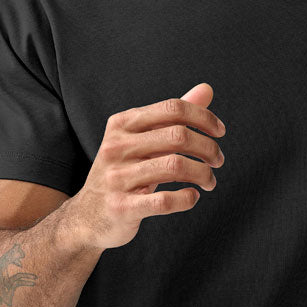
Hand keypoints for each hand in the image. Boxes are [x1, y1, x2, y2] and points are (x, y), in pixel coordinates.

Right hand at [76, 81, 225, 248]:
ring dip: (203, 174)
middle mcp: (117, 147)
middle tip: (218, 161)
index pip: (172, 108)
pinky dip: (186, 199)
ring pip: (175, 167)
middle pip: (178, 136)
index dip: (203, 117)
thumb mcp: (141, 140)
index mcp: (122, 124)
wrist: (87, 217)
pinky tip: (192, 197)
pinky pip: (164, 201)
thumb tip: (206, 89)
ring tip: (209, 182)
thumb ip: (173, 116)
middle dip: (208, 148)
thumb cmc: (123, 173)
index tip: (219, 132)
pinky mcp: (121, 208)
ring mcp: (117, 178)